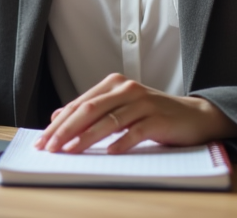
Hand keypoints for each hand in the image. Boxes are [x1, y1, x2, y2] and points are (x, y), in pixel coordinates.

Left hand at [34, 73, 236, 153]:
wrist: (193, 116)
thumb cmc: (153, 114)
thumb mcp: (120, 108)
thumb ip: (92, 110)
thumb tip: (58, 116)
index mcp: (113, 84)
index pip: (80, 104)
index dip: (59, 122)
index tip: (43, 140)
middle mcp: (127, 89)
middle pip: (90, 110)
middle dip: (66, 130)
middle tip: (50, 147)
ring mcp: (143, 102)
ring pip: (109, 120)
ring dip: (87, 138)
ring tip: (70, 151)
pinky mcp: (158, 118)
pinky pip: (136, 131)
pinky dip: (121, 142)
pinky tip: (109, 153)